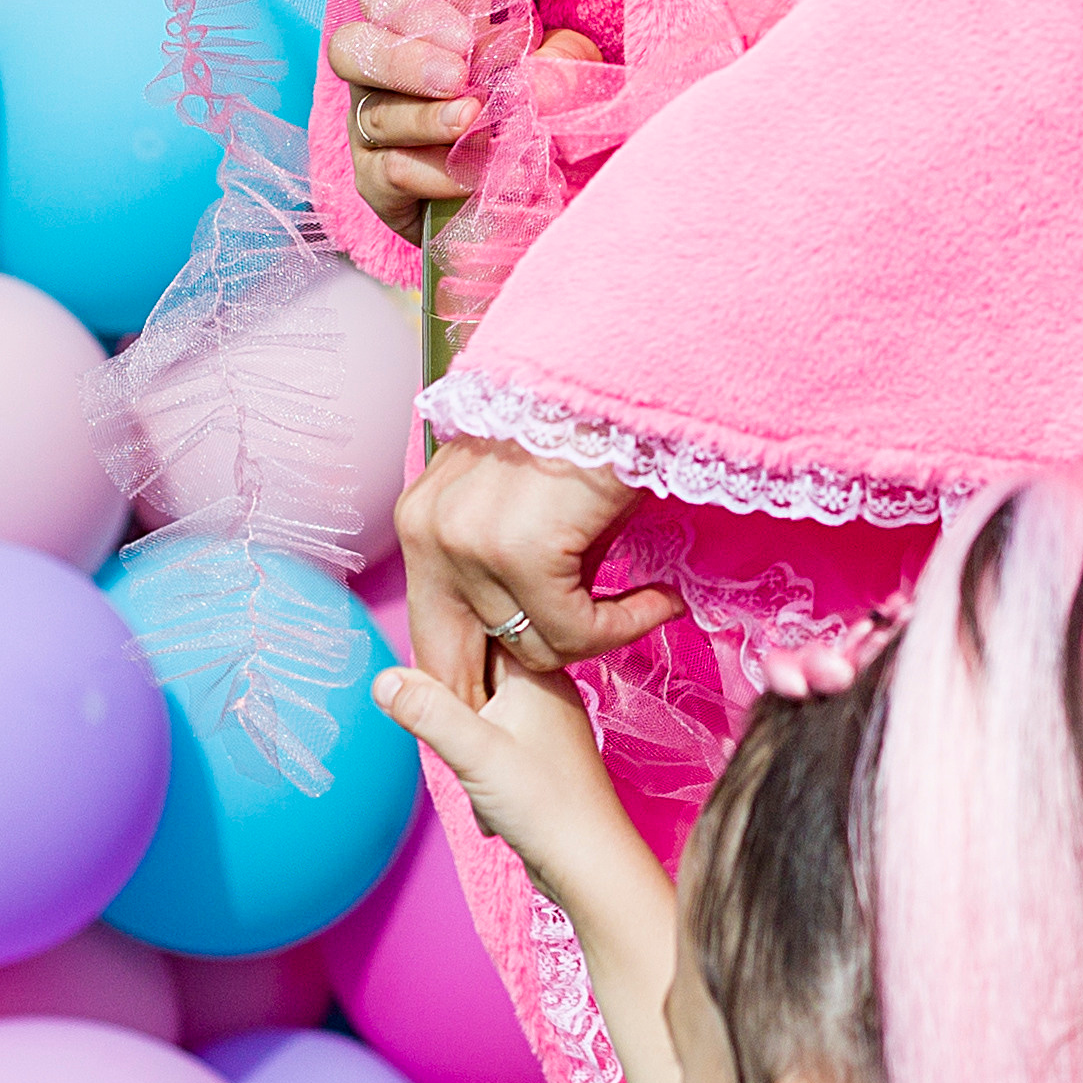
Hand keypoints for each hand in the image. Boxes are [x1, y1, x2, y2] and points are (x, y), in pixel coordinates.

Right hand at [328, 0, 601, 240]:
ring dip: (426, 119)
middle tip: (458, 78)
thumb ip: (559, 63)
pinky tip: (471, 175)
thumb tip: (541, 81)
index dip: (410, 6)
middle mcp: (377, 71)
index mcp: (413, 25)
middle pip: (350, 48)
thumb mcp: (562, 68)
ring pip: (374, 115)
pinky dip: (433, 173)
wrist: (526, 182)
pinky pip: (387, 173)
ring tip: (472, 123)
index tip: (464, 36)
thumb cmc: (535, 101)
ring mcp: (369, 126)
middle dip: (403, 61)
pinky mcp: (373, 182)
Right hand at [371, 655, 632, 910]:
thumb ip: (428, 713)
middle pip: (477, 674)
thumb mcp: (473, 753)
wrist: (589, 863)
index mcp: (536, 672)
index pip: (479, 634)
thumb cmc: (544, 805)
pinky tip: (489, 796)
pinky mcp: (543, 752)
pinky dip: (484, 767)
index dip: (447, 657)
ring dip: (469, 744)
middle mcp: (546, 688)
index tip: (433, 688)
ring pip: (485, 711)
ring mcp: (547, 721)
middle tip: (459, 745)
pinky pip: (498, 741)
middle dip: (455, 711)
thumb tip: (384, 679)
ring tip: (479, 775)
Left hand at [397, 436, 680, 709]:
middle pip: (459, 660)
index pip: (430, 632)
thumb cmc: (586, 434)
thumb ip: (511, 568)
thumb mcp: (526, 504)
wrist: (622, 379)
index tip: (508, 703)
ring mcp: (469, 544)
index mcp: (421, 519)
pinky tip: (661, 598)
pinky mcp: (520, 554)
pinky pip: (576, 632)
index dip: (471, 677)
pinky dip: (627, 624)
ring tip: (644, 602)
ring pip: (532, 650)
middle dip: (509, 689)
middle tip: (566, 691)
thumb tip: (525, 644)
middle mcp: (428, 533)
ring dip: (594, 637)